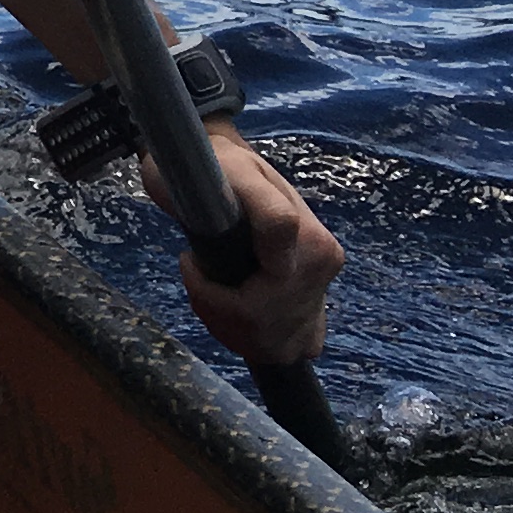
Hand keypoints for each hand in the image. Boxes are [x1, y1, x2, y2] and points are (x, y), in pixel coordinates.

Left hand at [146, 127, 343, 366]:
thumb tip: (283, 227)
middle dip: (217, 310)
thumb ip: (256, 200)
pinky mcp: (316, 307)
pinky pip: (291, 347)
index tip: (189, 262)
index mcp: (308, 238)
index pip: (261, 297)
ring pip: (275, 344)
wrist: (229, 167)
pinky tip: (237, 312)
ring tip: (213, 291)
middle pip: (263, 323)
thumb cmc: (216, 166)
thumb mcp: (224, 171)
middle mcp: (323, 265)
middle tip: (197, 277)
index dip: (213, 292)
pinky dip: (256, 339)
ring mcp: (322, 289)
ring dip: (231, 327)